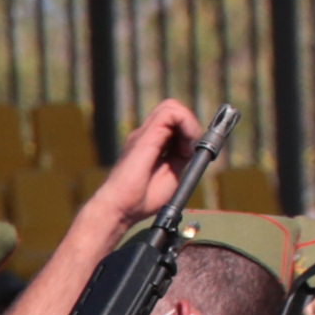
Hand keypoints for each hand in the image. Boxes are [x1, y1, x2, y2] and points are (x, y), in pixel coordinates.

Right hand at [93, 100, 203, 232]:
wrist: (120, 208)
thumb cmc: (140, 200)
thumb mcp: (171, 176)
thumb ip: (181, 158)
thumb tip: (194, 145)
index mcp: (150, 145)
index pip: (173, 123)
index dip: (189, 133)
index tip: (191, 153)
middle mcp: (145, 136)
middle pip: (172, 110)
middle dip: (190, 125)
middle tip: (190, 149)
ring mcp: (143, 134)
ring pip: (171, 106)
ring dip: (189, 123)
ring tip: (188, 147)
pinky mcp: (146, 136)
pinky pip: (171, 113)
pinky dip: (186, 123)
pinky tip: (186, 143)